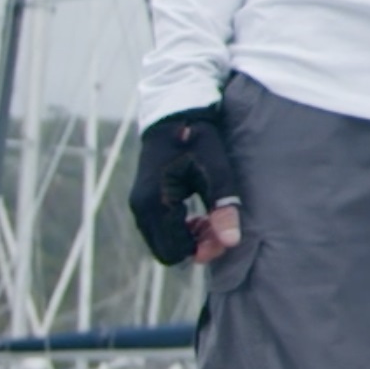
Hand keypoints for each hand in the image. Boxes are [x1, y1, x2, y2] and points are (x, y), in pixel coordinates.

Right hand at [129, 106, 242, 266]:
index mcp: (156, 202)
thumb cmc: (199, 141)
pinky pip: (158, 230)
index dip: (202, 251)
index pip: (175, 250)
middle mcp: (141, 208)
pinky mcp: (142, 201)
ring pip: (162, 242)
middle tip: (220, 229)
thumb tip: (231, 243)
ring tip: (212, 221)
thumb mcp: (218, 172)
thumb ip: (223, 207)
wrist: (175, 117)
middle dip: (195, 247)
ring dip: (188, 239)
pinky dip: (178, 230)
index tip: (224, 239)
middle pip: (166, 251)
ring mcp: (138, 205)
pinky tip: (199, 216)